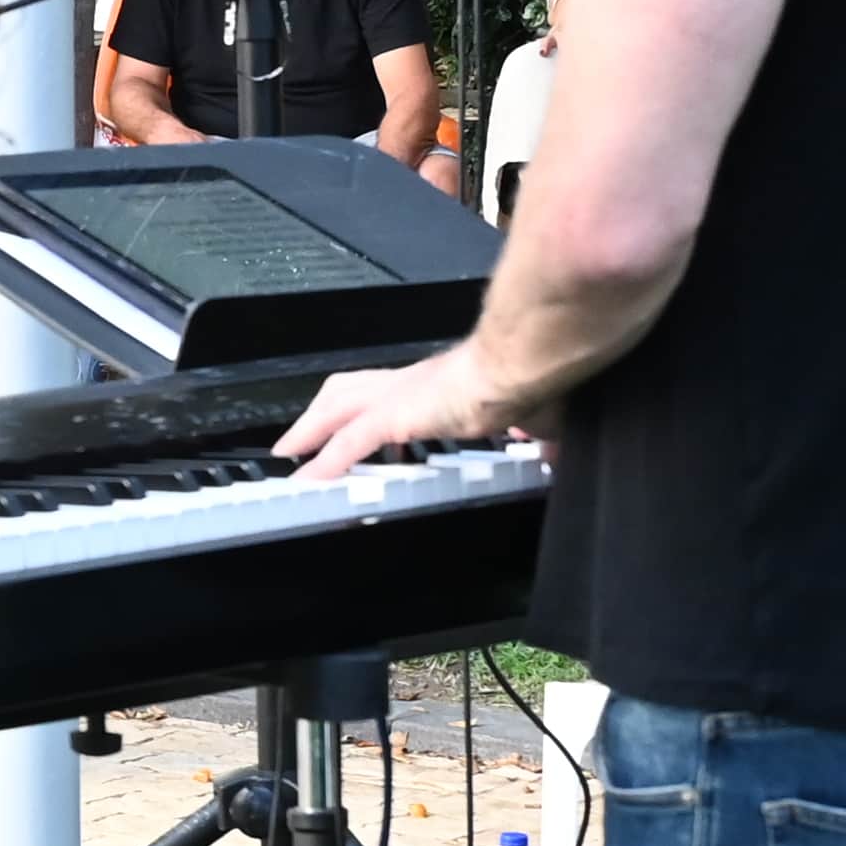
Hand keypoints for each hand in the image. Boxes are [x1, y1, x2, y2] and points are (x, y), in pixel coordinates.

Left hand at [274, 347, 522, 482]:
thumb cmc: (530, 381)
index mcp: (437, 381)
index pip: (390, 390)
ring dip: (308, 433)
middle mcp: (409, 381)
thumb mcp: (535, 417)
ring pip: (336, 409)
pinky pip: (346, 442)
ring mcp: (397, 396)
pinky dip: (323, 463)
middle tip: (299, 438)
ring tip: (289, 458)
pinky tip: (307, 481)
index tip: (358, 425)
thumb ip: (538, 437)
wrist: (522, 364)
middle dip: (320, 414)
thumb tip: (556, 454)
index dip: (368, 405)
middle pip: (348, 389)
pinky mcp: (394, 415)